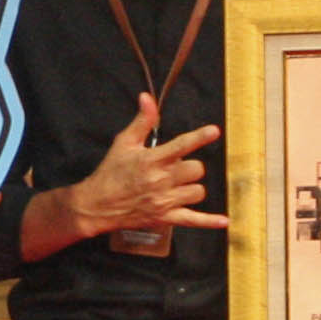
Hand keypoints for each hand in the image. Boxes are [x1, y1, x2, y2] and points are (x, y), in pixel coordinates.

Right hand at [67, 93, 227, 239]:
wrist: (97, 204)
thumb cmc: (110, 172)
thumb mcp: (123, 143)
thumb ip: (141, 121)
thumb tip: (147, 98)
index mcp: (152, 160)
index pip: (181, 145)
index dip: (200, 137)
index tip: (214, 131)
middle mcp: (161, 180)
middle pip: (196, 170)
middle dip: (190, 167)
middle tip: (175, 168)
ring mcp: (165, 201)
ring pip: (197, 191)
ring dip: (192, 187)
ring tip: (178, 186)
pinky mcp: (165, 218)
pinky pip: (193, 220)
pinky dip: (209, 221)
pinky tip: (223, 221)